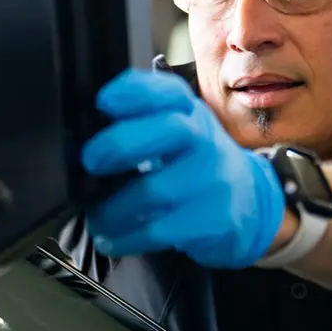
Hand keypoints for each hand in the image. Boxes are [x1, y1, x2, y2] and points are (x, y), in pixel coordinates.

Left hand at [80, 69, 285, 268]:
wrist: (250, 203)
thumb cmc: (196, 163)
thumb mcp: (179, 131)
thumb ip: (142, 123)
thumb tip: (80, 132)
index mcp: (188, 112)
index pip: (167, 91)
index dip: (134, 92)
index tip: (103, 101)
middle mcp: (204, 140)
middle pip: (169, 130)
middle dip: (120, 143)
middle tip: (89, 161)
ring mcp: (212, 180)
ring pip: (156, 190)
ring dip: (112, 208)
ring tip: (95, 217)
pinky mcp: (214, 219)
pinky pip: (160, 230)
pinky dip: (126, 237)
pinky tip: (112, 239)